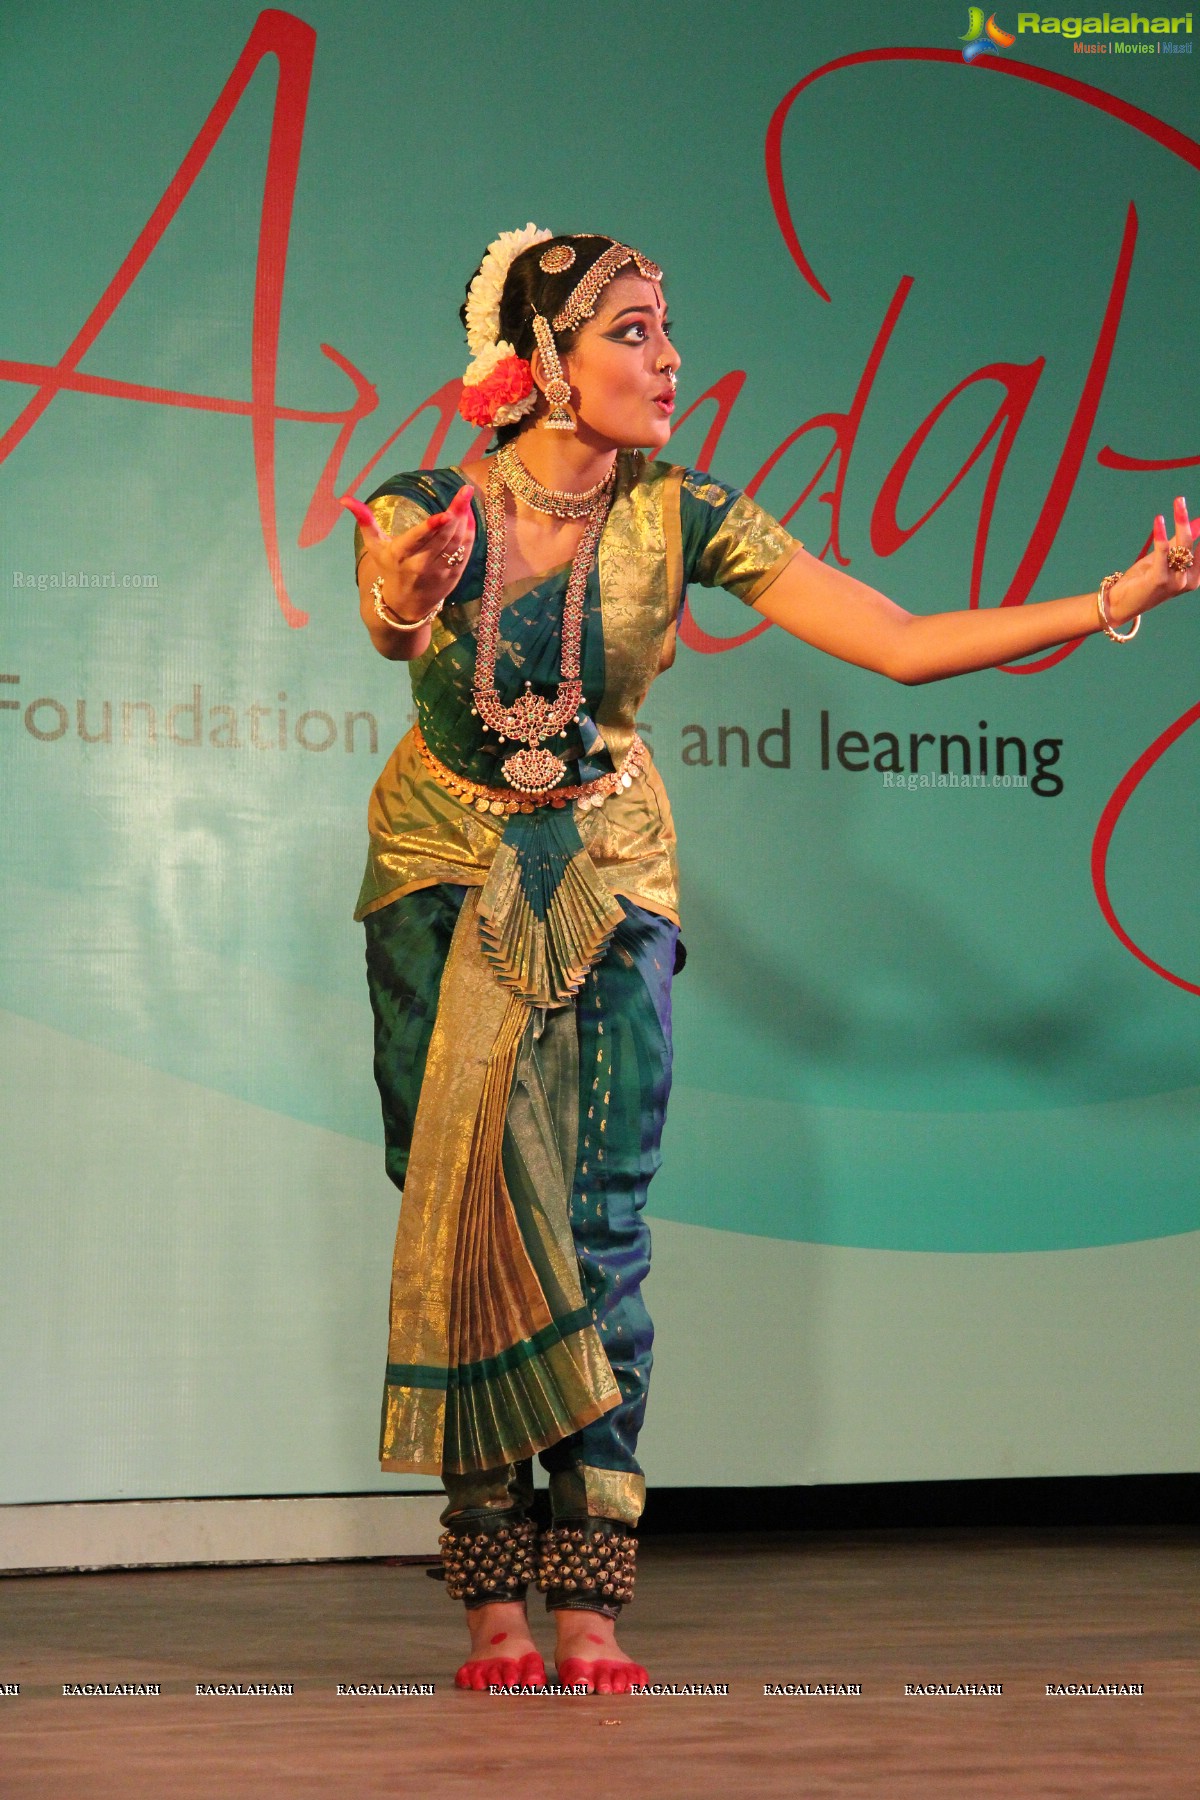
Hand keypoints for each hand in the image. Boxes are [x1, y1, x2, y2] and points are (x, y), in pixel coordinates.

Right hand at [340, 484, 475, 620]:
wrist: (405, 606)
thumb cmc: (389, 568)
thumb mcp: (374, 546)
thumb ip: (364, 521)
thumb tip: (344, 499)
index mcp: (400, 555)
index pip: (417, 540)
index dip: (432, 527)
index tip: (445, 514)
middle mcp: (421, 565)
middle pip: (443, 537)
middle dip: (456, 513)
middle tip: (466, 490)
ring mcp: (440, 572)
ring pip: (457, 543)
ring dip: (464, 520)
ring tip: (467, 496)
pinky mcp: (453, 576)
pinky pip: (465, 552)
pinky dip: (469, 533)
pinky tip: (469, 515)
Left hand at [1108, 495, 1198, 623]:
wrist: (1122, 604)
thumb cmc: (1144, 580)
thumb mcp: (1165, 560)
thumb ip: (1179, 544)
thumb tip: (1196, 522)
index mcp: (1194, 577)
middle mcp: (1188, 581)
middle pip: (1192, 543)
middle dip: (1187, 520)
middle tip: (1181, 499)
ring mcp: (1176, 582)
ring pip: (1182, 545)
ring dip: (1181, 521)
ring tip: (1179, 502)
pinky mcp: (1159, 580)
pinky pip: (1163, 553)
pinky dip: (1161, 535)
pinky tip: (1159, 520)